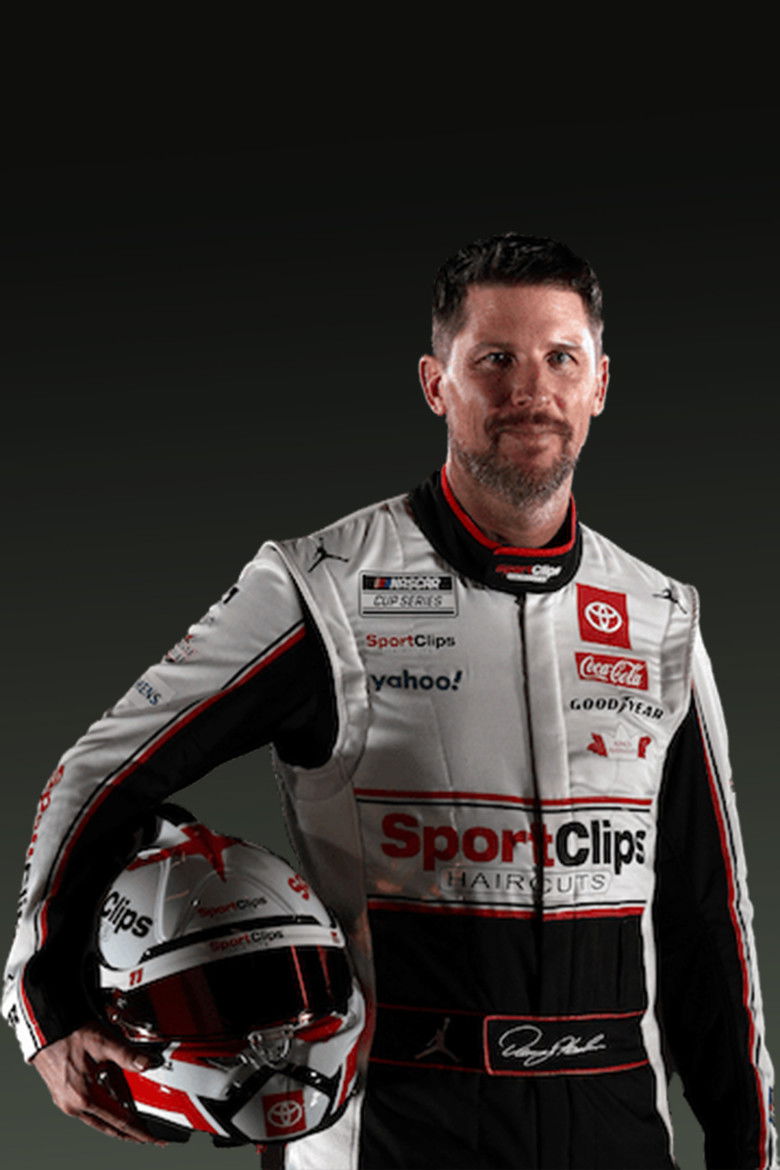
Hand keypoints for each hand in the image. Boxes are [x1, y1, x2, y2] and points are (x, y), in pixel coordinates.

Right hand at [31, 1021, 166, 1144]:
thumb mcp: (104, 1042)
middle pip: (108, 1127)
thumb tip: (147, 1064)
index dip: (138, 1131)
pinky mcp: (63, 1097)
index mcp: (85, 1097)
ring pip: (97, 1122)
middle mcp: (74, 1105)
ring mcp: (66, 1103)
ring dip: (115, 1126)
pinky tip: (112, 1111)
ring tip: (132, 1129)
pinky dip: (103, 1116)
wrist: (46, 1029)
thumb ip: (127, 1055)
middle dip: (129, 1134)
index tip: (151, 1138)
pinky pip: (88, 1113)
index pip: (120, 1121)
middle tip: (146, 1138)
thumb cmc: (70, 1034)